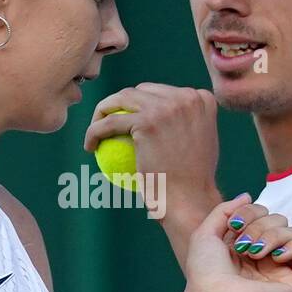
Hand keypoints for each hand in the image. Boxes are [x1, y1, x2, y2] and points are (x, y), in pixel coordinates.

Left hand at [83, 84, 221, 225]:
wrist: (189, 200)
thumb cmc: (191, 184)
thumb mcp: (199, 145)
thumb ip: (185, 124)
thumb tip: (163, 117)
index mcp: (201, 98)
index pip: (161, 93)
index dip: (142, 103)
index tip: (130, 121)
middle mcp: (186, 97)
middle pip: (141, 91)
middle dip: (121, 103)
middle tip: (109, 124)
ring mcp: (167, 107)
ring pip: (122, 99)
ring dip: (103, 111)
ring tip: (95, 130)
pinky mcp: (147, 121)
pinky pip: (110, 123)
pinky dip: (94, 132)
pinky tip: (89, 145)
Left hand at [181, 195, 291, 291]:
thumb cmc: (206, 272)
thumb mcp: (206, 233)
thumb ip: (225, 210)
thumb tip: (248, 196)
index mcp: (248, 246)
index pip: (264, 214)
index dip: (252, 212)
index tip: (234, 225)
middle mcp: (267, 257)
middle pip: (280, 220)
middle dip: (260, 226)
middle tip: (243, 245)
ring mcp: (282, 270)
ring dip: (274, 236)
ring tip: (255, 254)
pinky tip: (277, 257)